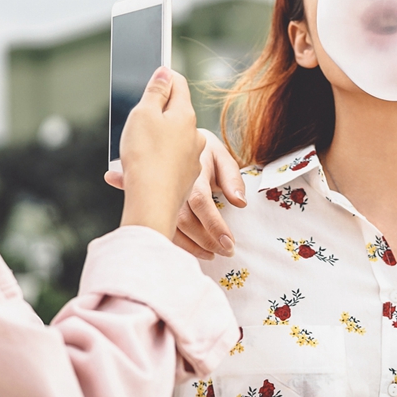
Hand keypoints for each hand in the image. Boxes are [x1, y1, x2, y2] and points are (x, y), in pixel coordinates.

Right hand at [106, 128, 246, 257]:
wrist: (175, 142)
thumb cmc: (204, 152)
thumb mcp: (222, 157)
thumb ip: (233, 179)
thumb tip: (240, 203)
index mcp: (192, 172)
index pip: (201, 202)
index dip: (214, 225)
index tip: (229, 244)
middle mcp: (173, 186)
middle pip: (186, 220)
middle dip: (207, 241)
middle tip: (226, 252)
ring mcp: (162, 196)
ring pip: (173, 228)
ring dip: (193, 246)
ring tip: (212, 255)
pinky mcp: (156, 205)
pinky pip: (165, 228)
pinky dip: (180, 244)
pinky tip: (196, 250)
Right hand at [113, 67, 205, 238]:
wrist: (152, 204)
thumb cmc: (146, 156)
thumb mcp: (144, 114)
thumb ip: (155, 92)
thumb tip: (165, 73)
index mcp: (185, 115)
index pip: (179, 84)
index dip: (166, 77)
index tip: (158, 75)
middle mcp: (193, 136)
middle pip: (175, 114)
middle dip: (157, 114)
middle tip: (137, 121)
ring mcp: (191, 159)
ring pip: (171, 142)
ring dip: (153, 142)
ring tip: (131, 152)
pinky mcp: (184, 180)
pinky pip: (167, 165)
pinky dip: (153, 164)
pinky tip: (134, 173)